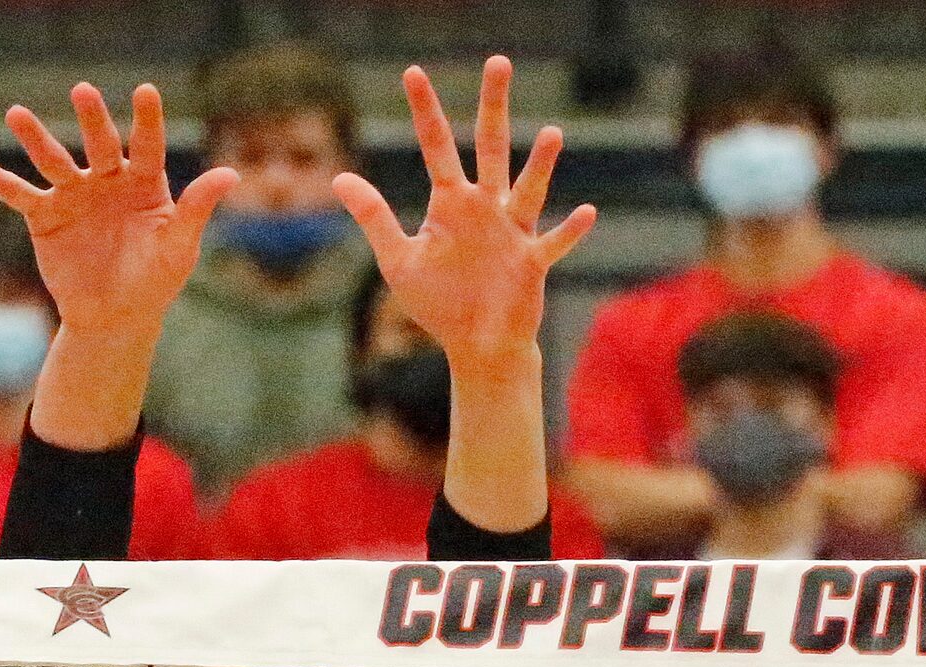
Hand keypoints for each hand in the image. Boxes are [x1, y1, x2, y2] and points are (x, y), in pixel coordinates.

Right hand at [0, 83, 237, 337]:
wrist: (115, 317)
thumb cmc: (154, 282)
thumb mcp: (179, 248)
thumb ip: (196, 209)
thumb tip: (231, 174)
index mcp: (143, 182)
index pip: (146, 146)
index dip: (146, 121)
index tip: (145, 93)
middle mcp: (106, 179)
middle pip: (98, 144)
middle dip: (91, 120)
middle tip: (83, 92)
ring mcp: (73, 193)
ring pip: (53, 160)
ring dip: (35, 138)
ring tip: (16, 114)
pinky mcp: (45, 216)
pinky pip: (17, 194)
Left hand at [334, 57, 594, 381]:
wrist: (477, 346)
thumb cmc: (440, 304)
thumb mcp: (399, 260)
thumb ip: (375, 218)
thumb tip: (339, 179)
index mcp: (452, 203)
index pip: (436, 146)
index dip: (424, 111)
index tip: (412, 73)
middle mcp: (486, 208)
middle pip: (491, 147)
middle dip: (493, 106)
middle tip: (497, 62)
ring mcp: (512, 233)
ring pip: (528, 190)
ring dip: (540, 165)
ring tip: (552, 134)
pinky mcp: (532, 265)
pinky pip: (552, 244)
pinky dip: (569, 231)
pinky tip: (586, 211)